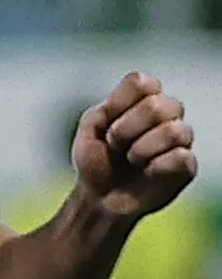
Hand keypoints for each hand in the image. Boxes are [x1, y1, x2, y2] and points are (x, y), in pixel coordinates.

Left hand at [74, 72, 196, 220]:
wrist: (99, 196)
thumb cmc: (97, 158)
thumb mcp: (91, 126)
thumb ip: (111, 106)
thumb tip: (145, 101)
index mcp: (142, 100)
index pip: (142, 82)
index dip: (119, 103)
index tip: (106, 122)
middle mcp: (166, 114)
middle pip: (158, 105)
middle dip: (126, 129)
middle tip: (115, 145)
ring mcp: (179, 139)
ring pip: (173, 131)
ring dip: (140, 149)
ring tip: (131, 159)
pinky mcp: (187, 165)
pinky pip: (181, 157)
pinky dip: (155, 167)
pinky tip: (147, 172)